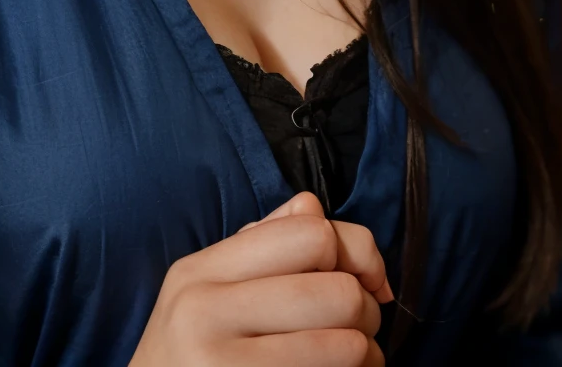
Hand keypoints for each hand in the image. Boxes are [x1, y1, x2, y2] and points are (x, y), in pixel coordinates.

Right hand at [129, 190, 392, 365]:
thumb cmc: (194, 352)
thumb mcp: (210, 291)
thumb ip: (262, 244)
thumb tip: (316, 210)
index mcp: (201, 272)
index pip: (309, 233)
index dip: (352, 251)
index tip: (363, 276)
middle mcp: (205, 313)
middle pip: (337, 290)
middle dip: (366, 307)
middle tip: (360, 324)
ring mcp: (223, 365)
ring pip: (346, 343)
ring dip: (366, 351)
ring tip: (355, 355)